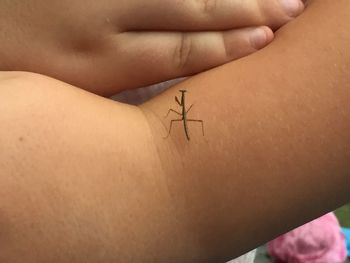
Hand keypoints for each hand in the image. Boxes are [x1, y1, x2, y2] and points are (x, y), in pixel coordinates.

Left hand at [0, 0, 303, 94]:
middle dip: (245, 11)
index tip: (265, 41)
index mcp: (97, 62)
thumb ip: (110, 87)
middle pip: (191, 11)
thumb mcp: (59, 91)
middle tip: (289, 10)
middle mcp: (102, 18)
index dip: (227, 47)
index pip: (180, 53)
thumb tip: (160, 78)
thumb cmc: (9, 63)